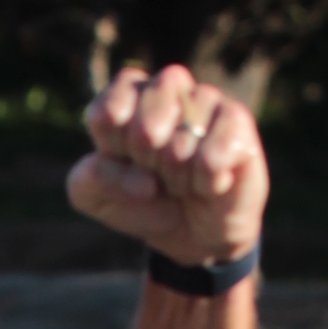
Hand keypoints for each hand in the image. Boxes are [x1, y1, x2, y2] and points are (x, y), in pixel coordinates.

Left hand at [67, 64, 267, 267]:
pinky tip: (209, 185)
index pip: (116, 98)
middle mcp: (169, 92)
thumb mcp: (97, 200)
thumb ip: (89, 179)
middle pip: (151, 106)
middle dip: (147, 155)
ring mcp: (206, 102)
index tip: (122, 158)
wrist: (193, 237)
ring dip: (178, 173)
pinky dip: (207, 177)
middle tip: (155, 174)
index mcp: (129, 101)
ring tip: (183, 183)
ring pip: (185, 131)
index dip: (115, 136)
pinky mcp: (238, 122)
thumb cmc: (143, 206)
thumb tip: (138, 178)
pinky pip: (218, 147)